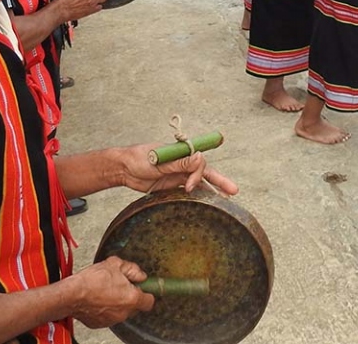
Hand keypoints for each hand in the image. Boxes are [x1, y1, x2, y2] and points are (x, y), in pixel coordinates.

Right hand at [70, 257, 152, 328]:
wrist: (71, 295)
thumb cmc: (92, 280)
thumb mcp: (115, 264)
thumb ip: (132, 269)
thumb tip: (140, 275)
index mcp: (132, 298)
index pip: (149, 301)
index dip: (147, 292)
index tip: (142, 286)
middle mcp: (124, 312)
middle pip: (135, 306)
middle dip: (131, 296)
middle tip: (121, 285)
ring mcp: (112, 320)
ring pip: (122, 311)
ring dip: (118, 302)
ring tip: (107, 290)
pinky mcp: (100, 323)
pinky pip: (109, 315)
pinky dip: (107, 309)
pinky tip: (99, 298)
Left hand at [119, 144, 238, 195]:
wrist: (123, 169)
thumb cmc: (139, 159)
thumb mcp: (159, 161)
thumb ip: (179, 162)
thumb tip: (200, 157)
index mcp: (182, 152)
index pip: (199, 162)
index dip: (197, 175)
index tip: (189, 187)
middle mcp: (184, 162)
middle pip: (206, 172)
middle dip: (220, 181)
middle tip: (234, 191)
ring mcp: (179, 174)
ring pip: (199, 182)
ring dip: (211, 191)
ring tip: (225, 201)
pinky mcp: (173, 185)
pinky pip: (188, 191)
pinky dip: (196, 197)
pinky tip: (205, 205)